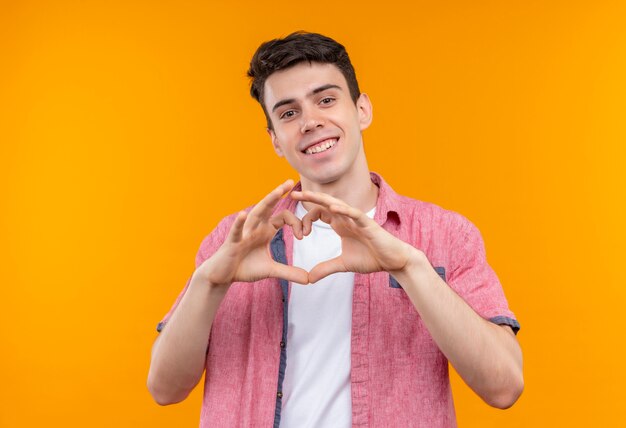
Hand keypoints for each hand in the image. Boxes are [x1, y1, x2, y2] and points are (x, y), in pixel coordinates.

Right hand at [195, 180, 308, 286]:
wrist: (223, 276)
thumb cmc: (245, 268)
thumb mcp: (271, 270)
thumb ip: (290, 272)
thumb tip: (309, 279)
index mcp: (265, 230)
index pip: (284, 218)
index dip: (296, 224)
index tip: (303, 235)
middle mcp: (255, 227)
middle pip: (269, 207)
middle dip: (278, 193)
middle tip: (289, 181)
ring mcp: (243, 233)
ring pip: (256, 213)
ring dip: (266, 202)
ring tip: (276, 191)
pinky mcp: (232, 242)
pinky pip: (236, 231)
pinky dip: (239, 223)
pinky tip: (243, 214)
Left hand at [291, 190, 418, 282]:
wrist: (392, 261)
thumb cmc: (371, 258)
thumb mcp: (343, 264)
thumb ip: (326, 268)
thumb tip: (309, 278)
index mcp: (340, 225)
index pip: (320, 214)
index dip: (307, 219)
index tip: (300, 234)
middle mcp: (347, 218)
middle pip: (325, 203)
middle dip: (309, 197)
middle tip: (292, 193)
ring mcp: (357, 219)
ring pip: (338, 204)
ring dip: (322, 199)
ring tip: (307, 194)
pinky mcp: (368, 224)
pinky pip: (354, 214)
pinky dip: (344, 210)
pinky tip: (333, 209)